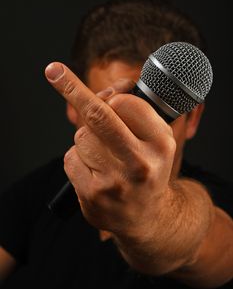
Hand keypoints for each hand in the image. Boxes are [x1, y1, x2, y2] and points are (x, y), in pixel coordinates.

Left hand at [45, 62, 175, 240]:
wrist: (147, 218)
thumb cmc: (148, 170)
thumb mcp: (156, 139)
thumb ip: (136, 111)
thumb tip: (112, 88)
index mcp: (161, 143)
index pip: (126, 104)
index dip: (112, 96)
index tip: (99, 86)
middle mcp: (141, 163)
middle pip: (98, 115)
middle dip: (72, 88)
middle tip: (53, 71)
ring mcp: (115, 182)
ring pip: (82, 137)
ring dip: (86, 138)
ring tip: (103, 154)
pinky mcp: (93, 196)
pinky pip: (71, 159)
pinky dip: (77, 159)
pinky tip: (94, 172)